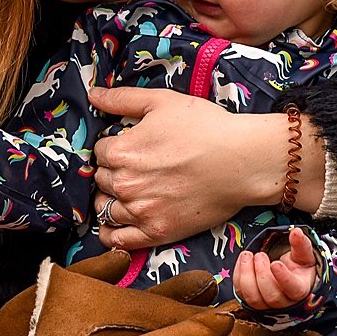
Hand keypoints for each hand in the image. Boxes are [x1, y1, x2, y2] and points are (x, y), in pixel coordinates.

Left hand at [88, 86, 324, 249]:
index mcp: (121, 152)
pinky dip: (110, 234)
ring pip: (105, 208)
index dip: (113, 147)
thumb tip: (93, 94)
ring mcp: (140, 211)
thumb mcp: (162, 101)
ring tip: (125, 193)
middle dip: (112, 172)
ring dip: (109, 199)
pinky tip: (114, 225)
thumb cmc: (206, 128)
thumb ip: (123, 99)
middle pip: (102, 179)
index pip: (100, 152)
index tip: (129, 147)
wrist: (243, 162)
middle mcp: (125, 184)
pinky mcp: (157, 232)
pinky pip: (119, 240)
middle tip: (133, 168)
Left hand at [232, 227, 317, 309]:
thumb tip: (296, 232)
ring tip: (248, 255)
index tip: (275, 263)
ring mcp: (266, 303)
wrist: (289, 275)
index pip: (293, 289)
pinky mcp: (251, 299)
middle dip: (262, 274)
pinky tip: (243, 260)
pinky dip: (238, 275)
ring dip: (247, 275)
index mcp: (300, 289)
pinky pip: (241, 292)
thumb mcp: (303, 254)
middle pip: (271, 296)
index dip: (283, 278)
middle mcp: (283, 301)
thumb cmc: (298, 266)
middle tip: (260, 255)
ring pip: (254, 298)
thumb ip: (300, 244)